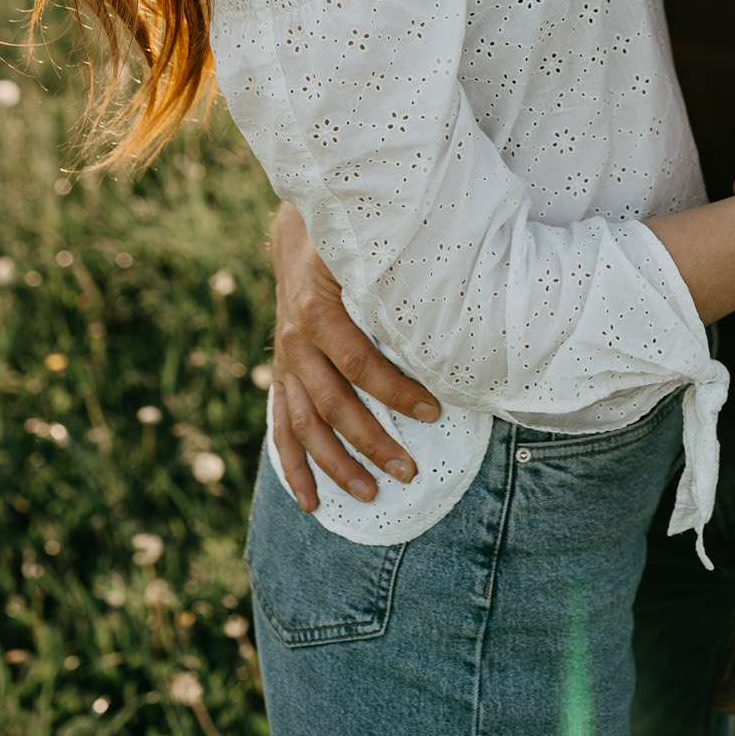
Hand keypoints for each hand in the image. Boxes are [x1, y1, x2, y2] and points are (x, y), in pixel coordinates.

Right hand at [270, 202, 441, 511]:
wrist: (300, 235)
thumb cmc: (348, 244)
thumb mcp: (366, 250)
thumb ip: (395, 275)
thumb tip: (452, 297)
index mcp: (317, 309)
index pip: (357, 362)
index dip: (394, 390)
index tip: (434, 411)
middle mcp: (296, 341)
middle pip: (333, 403)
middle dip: (372, 441)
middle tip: (409, 471)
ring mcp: (286, 362)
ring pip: (306, 425)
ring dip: (336, 464)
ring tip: (370, 494)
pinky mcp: (283, 375)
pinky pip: (282, 428)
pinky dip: (294, 467)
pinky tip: (310, 501)